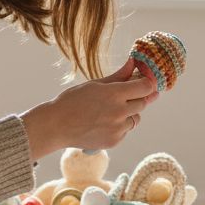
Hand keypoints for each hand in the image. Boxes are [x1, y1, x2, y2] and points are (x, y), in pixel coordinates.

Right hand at [21, 58, 158, 158]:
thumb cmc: (73, 101)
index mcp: (114, 94)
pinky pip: (126, 131)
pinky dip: (120, 126)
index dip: (148, 83)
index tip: (145, 82)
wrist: (56, 126)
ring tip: (110, 111)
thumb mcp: (95, 84)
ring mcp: (117, 128)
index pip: (145, 87)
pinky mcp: (114, 141)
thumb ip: (118, 76)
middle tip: (130, 95)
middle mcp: (119, 111)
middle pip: (143, 103)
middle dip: (140, 97)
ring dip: (129, 113)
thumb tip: (134, 63)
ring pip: (136, 118)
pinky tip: (103, 123)